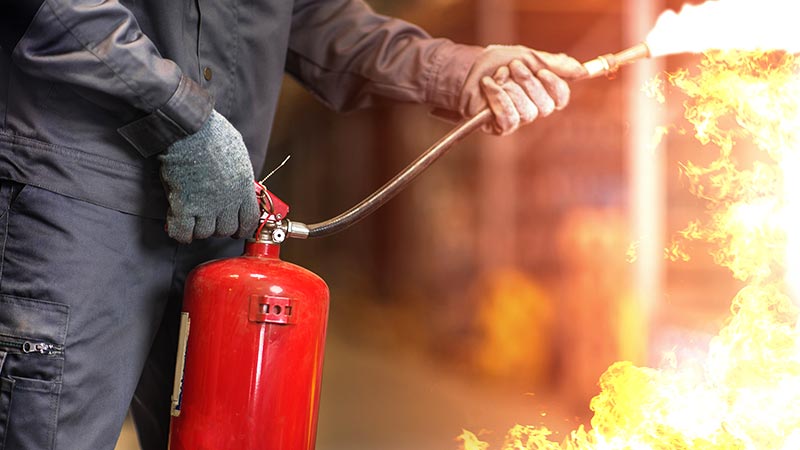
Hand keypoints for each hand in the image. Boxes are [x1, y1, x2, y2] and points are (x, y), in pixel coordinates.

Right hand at [159, 110, 259, 242]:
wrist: (190, 129)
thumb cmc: (213, 134)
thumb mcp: (238, 154)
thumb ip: (240, 175)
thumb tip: (239, 185)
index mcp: (243, 187)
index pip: (249, 220)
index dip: (242, 228)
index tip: (236, 228)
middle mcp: (228, 200)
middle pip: (226, 230)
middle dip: (218, 227)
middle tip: (210, 219)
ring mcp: (206, 205)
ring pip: (205, 233)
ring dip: (198, 229)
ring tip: (192, 219)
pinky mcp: (184, 205)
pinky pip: (183, 232)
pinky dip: (180, 233)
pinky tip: (177, 226)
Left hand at [460, 45, 586, 134]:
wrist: (468, 68)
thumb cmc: (498, 63)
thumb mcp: (528, 57)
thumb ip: (554, 64)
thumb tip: (582, 70)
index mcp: (543, 92)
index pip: (561, 98)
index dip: (554, 86)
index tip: (542, 71)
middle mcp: (532, 108)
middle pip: (545, 106)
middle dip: (528, 83)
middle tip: (513, 66)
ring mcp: (517, 120)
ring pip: (527, 112)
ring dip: (510, 89)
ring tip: (498, 75)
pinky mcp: (499, 127)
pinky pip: (508, 118)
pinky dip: (498, 98)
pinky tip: (489, 85)